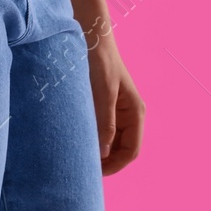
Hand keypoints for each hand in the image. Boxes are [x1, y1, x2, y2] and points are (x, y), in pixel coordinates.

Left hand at [88, 31, 144, 174]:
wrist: (91, 38)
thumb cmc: (100, 62)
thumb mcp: (102, 93)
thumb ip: (104, 123)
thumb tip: (102, 154)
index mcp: (135, 113)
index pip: (131, 151)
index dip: (115, 165)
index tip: (93, 173)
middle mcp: (128, 115)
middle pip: (121, 150)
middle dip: (105, 162)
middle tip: (82, 168)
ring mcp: (116, 112)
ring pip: (110, 143)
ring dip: (98, 152)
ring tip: (77, 156)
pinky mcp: (103, 108)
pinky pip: (101, 131)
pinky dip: (91, 140)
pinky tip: (76, 141)